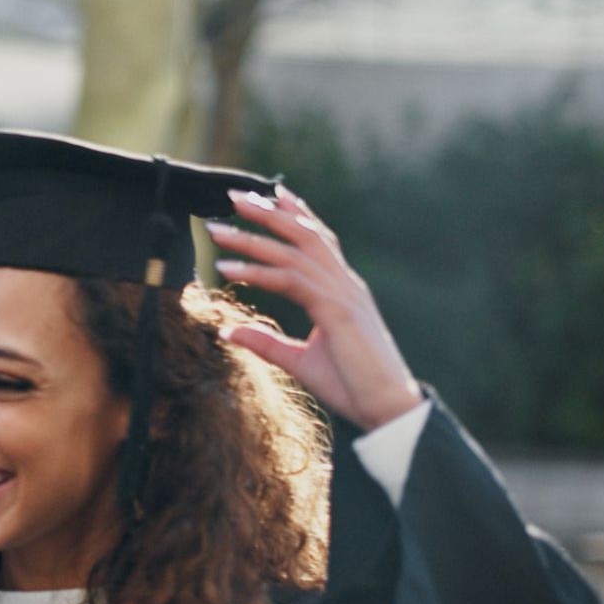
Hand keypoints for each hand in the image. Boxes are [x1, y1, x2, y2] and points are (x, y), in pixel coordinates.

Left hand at [211, 186, 424, 430]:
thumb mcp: (299, 361)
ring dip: (253, 238)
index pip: (318, 241)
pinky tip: (227, 269)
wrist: (386, 410)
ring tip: (217, 229)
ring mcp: (343, 295)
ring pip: (294, 253)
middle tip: (233, 195)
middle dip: (269, 212)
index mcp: (342, 291)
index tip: (269, 194)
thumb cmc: (351, 385)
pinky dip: (257, 272)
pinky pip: (290, 282)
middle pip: (305, 235)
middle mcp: (345, 285)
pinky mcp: (337, 311)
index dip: (295, 215)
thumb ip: (266, 342)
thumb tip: (228, 331)